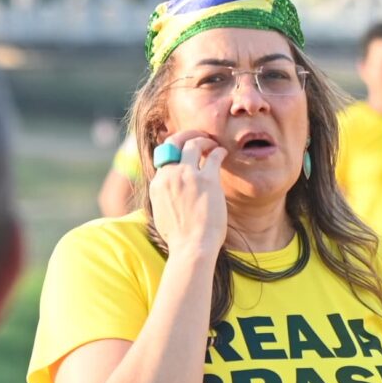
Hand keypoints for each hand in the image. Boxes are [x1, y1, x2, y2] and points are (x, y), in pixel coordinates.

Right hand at [147, 134, 228, 258]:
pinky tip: (223, 153)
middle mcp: (170, 175)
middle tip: (198, 136)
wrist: (192, 247)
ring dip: (204, 140)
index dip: (175, 150)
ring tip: (212, 143)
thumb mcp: (161, 215)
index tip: (185, 150)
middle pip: (173, 142)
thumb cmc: (180, 238)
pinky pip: (214, 156)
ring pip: (193, 144)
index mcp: (157, 184)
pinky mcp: (207, 180)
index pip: (163, 156)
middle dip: (185, 135)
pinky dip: (219, 151)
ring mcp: (188, 176)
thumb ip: (163, 199)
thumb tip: (165, 196)